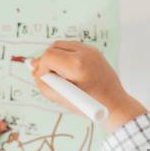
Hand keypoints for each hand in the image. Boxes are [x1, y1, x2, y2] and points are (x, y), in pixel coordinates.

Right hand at [31, 41, 145, 131]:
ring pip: (62, 45)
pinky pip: (72, 47)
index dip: (42, 68)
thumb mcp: (62, 99)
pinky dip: (65, 57)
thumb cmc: (90, 105)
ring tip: (60, 76)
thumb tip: (34, 70)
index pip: (48, 56)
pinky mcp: (94, 51)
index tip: (45, 79)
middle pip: (54, 47)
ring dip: (56, 58)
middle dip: (47, 61)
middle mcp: (85, 52)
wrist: (115, 104)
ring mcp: (91, 50)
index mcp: (77, 65)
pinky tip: (69, 72)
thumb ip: (44, 84)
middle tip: (49, 78)